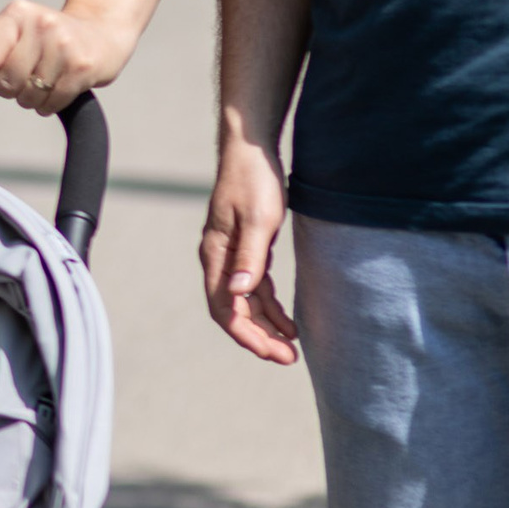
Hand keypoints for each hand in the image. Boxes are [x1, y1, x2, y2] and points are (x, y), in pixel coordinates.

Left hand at [0, 0, 134, 115]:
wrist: (100, 35)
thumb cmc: (42, 42)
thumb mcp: (7, 42)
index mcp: (15, 13)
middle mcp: (40, 23)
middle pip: (6, 82)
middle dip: (11, 89)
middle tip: (25, 76)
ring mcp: (64, 43)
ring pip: (28, 95)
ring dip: (32, 98)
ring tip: (44, 79)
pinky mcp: (82, 65)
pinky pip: (51, 102)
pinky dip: (50, 104)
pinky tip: (58, 87)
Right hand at [200, 144, 298, 364]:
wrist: (252, 149)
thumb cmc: (254, 179)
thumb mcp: (258, 219)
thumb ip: (250, 257)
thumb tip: (240, 293)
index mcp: (216, 255)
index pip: (225, 308)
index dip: (247, 335)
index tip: (274, 353)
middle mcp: (219, 260)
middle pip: (234, 311)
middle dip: (259, 338)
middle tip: (289, 358)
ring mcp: (232, 255)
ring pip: (246, 302)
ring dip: (267, 326)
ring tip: (292, 348)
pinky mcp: (248, 248)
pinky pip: (256, 288)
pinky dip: (271, 307)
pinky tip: (289, 321)